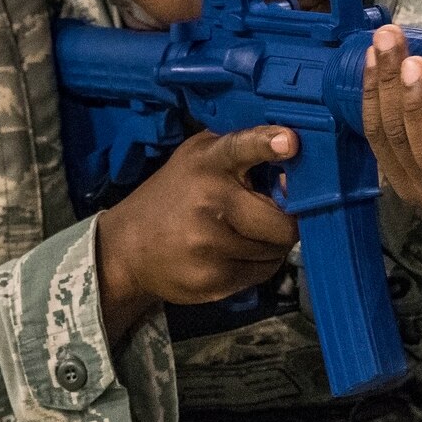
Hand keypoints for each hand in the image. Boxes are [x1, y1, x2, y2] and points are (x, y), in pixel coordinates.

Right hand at [95, 125, 299, 343]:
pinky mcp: (212, 279)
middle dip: (283, 222)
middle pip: (280, 223)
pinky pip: (262, 273)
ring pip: (275, 250)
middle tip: (268, 217)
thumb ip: (241, 154)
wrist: (127, 247)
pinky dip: (257, 264)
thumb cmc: (176, 196)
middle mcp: (208, 201)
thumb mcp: (198, 159)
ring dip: (269, 244)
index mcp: (206, 163)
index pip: (239, 147)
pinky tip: (231, 255)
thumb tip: (294, 167)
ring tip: (241, 235)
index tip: (290, 141)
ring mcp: (209, 244)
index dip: (266, 143)